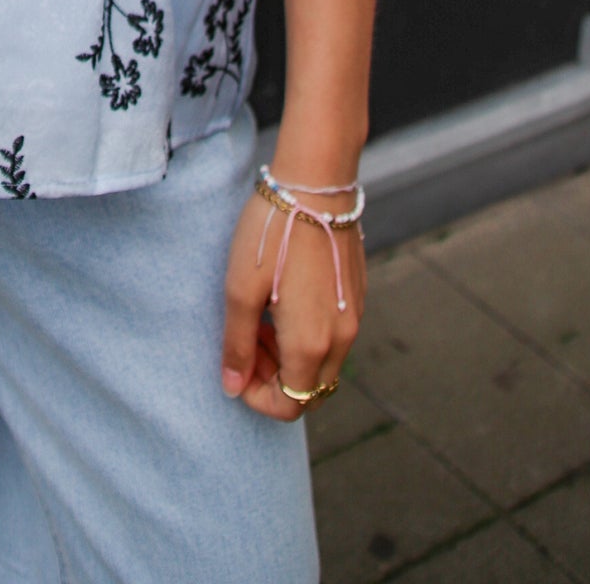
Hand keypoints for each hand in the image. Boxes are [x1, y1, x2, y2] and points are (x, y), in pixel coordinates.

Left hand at [220, 186, 365, 421]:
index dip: (258, 397)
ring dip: (290, 356)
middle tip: (247, 340)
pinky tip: (283, 298)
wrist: (316, 185)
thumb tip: (232, 386)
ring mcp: (353, 316)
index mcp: (311, 344)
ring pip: (323, 363)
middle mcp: (341, 339)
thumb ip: (237, 344)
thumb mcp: (240, 288)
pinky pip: (334, 335)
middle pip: (309, 389)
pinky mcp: (356, 295)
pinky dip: (308, 334)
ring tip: (261, 317)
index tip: (237, 366)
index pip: (290, 405)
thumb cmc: (271, 234)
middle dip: (274, 378)